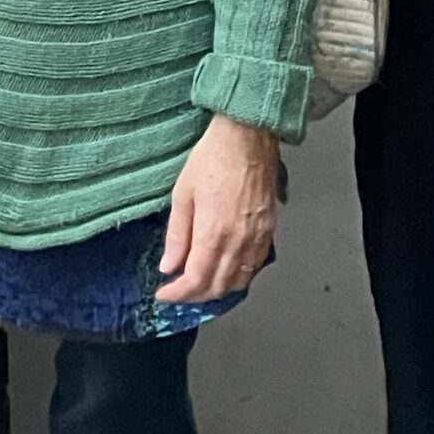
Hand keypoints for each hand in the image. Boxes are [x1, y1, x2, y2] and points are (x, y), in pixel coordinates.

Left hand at [158, 113, 278, 304]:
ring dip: (217, 290)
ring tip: (198, 285)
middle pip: (218, 287)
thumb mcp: (182, 194)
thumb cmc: (214, 157)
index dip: (177, 294)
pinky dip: (238, 277)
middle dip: (195, 296)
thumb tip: (169, 265)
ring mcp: (258, 237)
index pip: (195, 280)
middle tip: (178, 292)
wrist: (247, 136)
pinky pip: (255, 266)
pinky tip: (225, 271)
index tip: (164, 294)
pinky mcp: (269, 230)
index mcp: (214, 233)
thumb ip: (177, 235)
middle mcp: (239, 241)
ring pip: (239, 282)